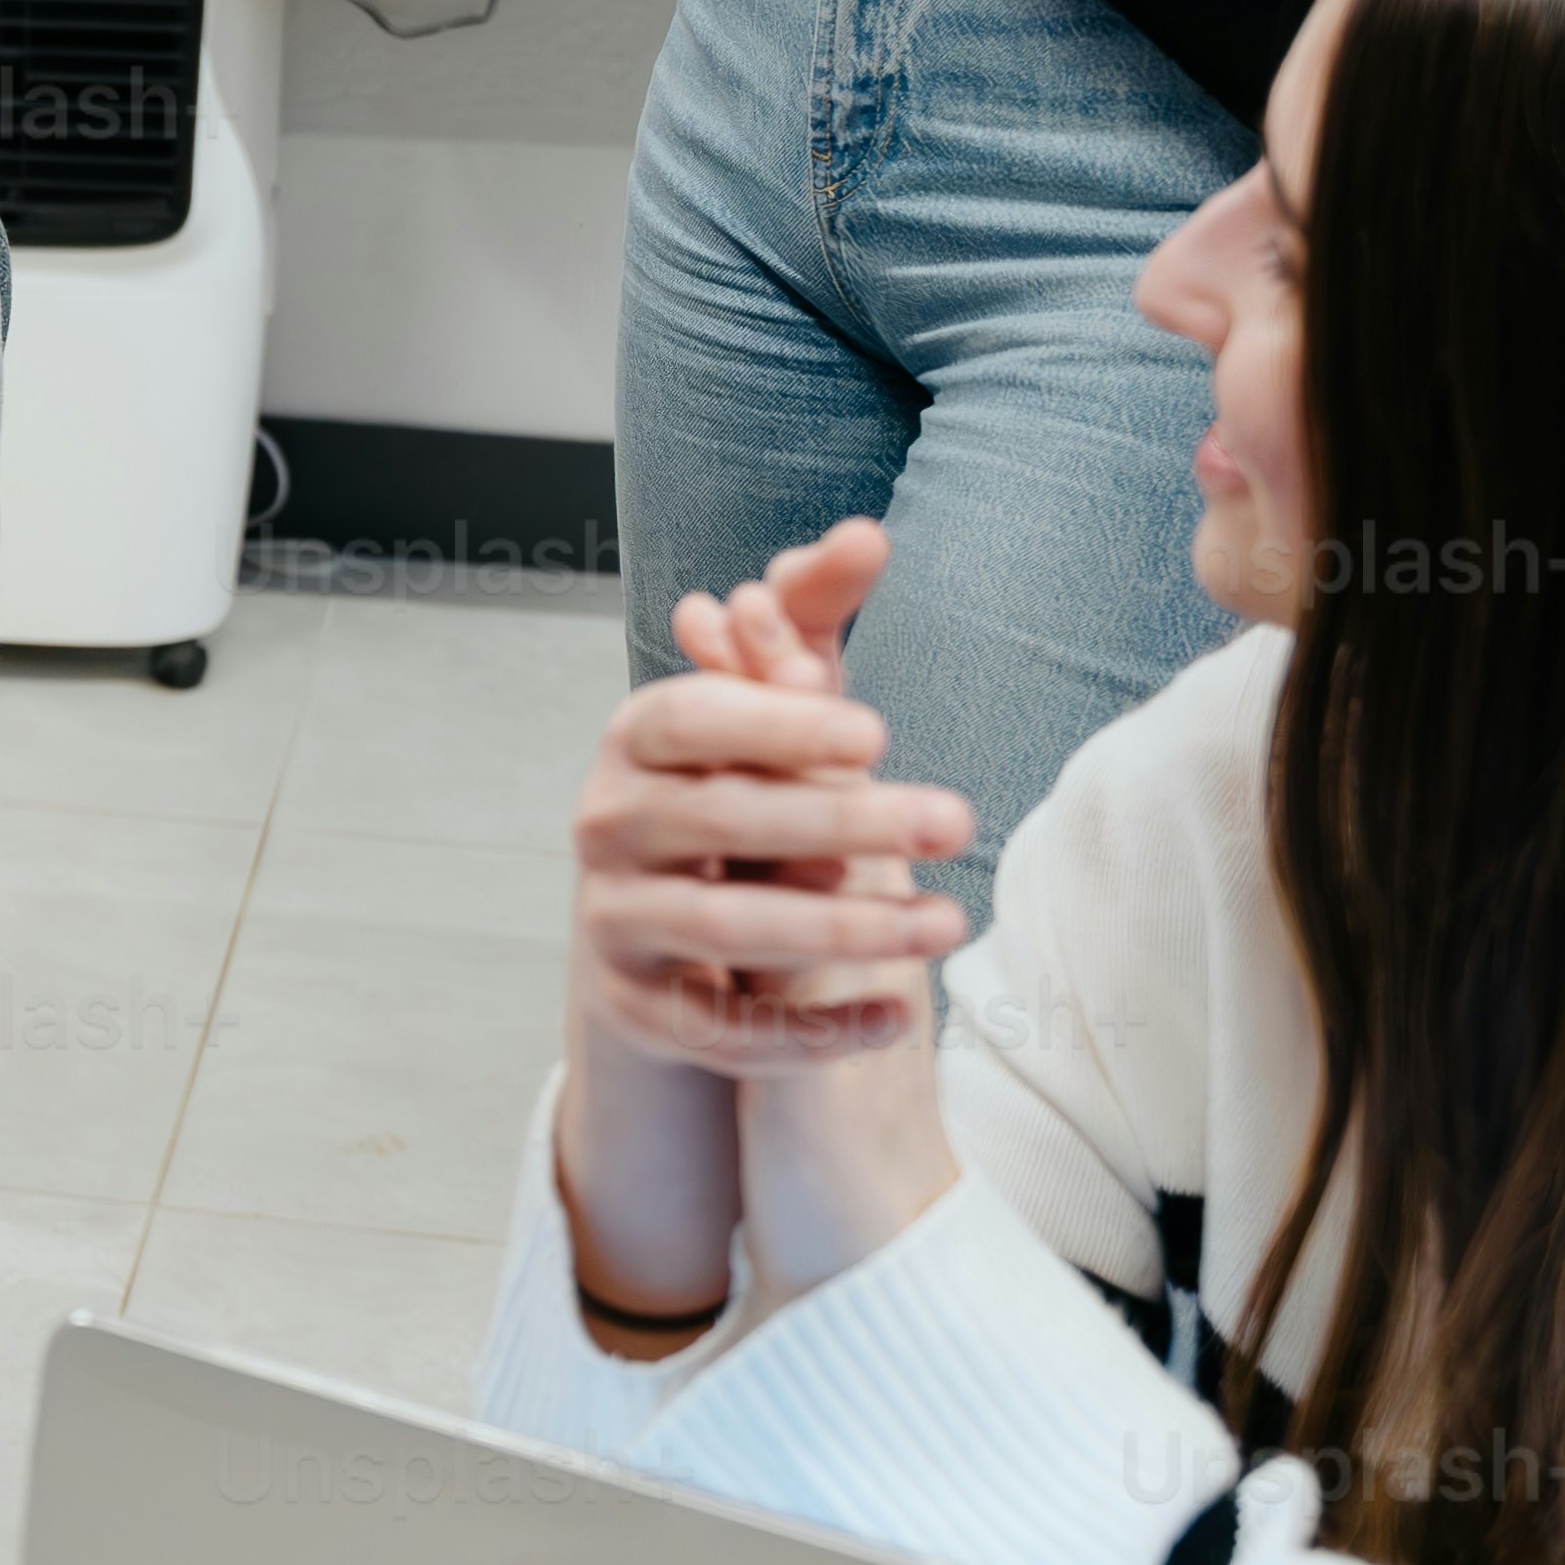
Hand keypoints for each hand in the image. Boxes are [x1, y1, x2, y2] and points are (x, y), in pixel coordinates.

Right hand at [566, 516, 974, 1079]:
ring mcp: (613, 920)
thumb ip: (811, 621)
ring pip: (726, 928)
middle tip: (958, 818)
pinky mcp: (634, 1009)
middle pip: (723, 820)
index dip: (776, 722)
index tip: (878, 731)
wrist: (657, 931)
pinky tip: (895, 1018)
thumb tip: (869, 532)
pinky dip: (808, 1031)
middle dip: (844, 819)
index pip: (691, 719)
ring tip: (948, 923)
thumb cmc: (735, 799)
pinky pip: (721, 1032)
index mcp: (635, 741)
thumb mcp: (771, 715)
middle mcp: (606, 824)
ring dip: (845, 928)